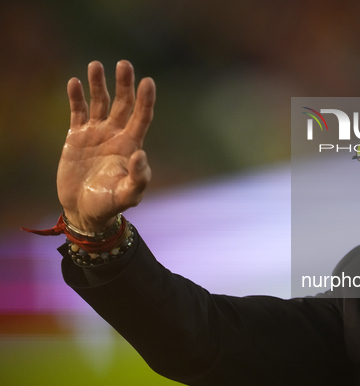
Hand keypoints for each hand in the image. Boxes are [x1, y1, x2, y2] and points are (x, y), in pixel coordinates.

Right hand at [57, 60, 155, 231]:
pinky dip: (76, 98)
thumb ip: (138, 178)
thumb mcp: (128, 194)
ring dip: (98, 84)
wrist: (84, 210)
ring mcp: (96, 133)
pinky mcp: (77, 136)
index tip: (148, 82)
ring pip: (99, 102)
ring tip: (95, 65)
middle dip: (124, 84)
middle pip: (123, 104)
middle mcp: (116, 134)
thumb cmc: (110, 204)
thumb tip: (139, 155)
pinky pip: (78, 112)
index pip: (142, 117)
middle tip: (124, 64)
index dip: (145, 100)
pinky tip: (74, 82)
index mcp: (131, 145)